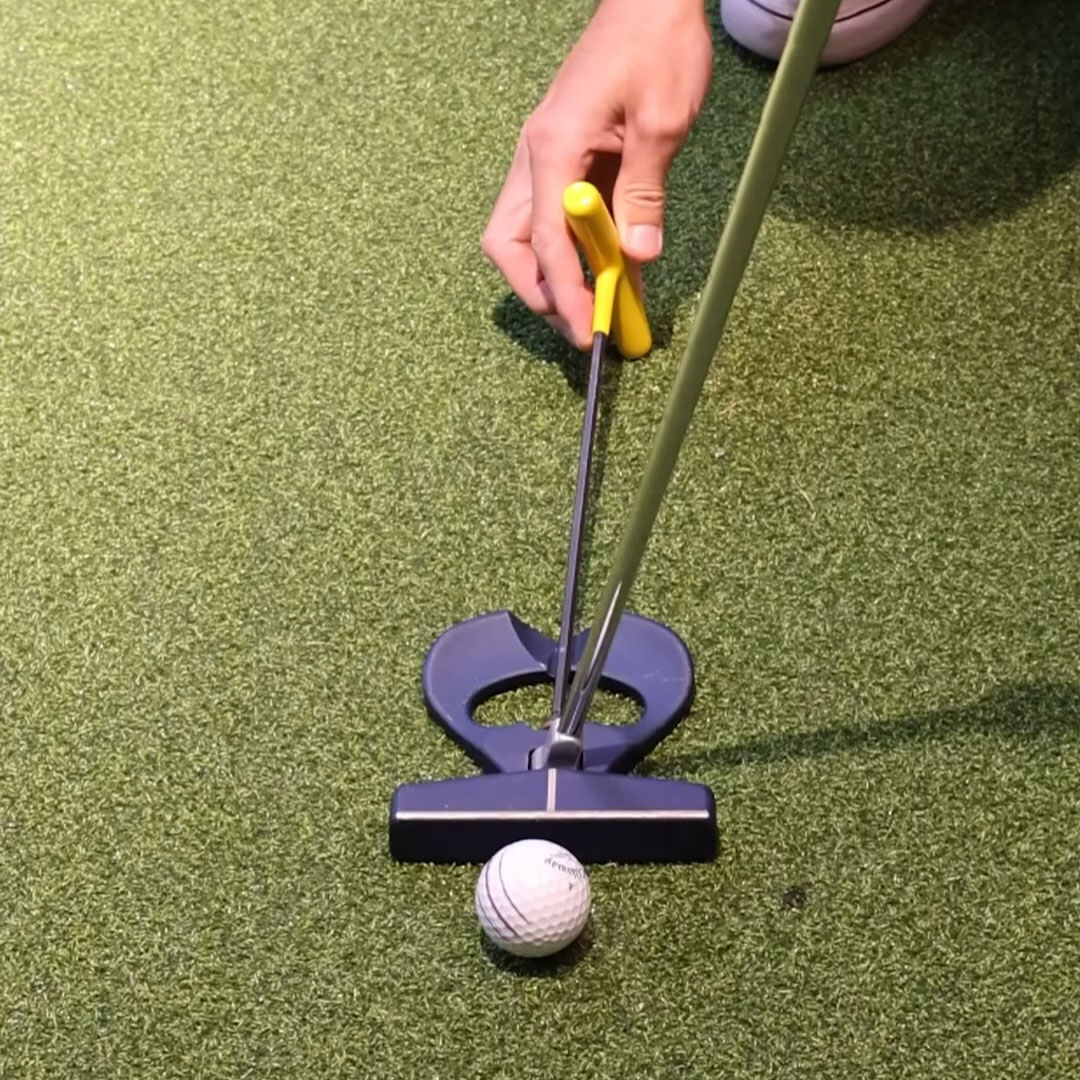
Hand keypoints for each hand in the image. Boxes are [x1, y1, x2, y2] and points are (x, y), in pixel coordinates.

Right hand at [482, 0, 712, 349]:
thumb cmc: (656, 45)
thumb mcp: (662, 124)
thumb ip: (644, 194)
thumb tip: (635, 257)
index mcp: (553, 146)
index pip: (545, 241)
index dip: (565, 293)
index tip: (586, 331)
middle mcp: (536, 156)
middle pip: (509, 244)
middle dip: (539, 290)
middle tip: (580, 321)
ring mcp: (545, 158)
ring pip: (524, 235)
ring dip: (555, 274)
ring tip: (597, 304)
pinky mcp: (563, 158)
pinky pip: (556, 218)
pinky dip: (577, 251)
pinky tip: (610, 271)